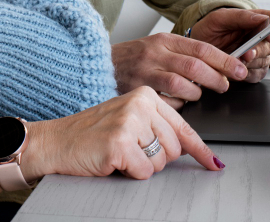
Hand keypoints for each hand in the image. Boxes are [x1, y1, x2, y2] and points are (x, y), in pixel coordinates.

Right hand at [25, 87, 223, 180]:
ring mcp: (129, 122)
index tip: (213, 163)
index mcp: (145, 95)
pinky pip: (144, 172)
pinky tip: (112, 160)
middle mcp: (140, 103)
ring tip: (119, 152)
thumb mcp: (128, 120)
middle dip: (155, 159)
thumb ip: (157, 127)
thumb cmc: (90, 133)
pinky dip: (130, 173)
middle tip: (130, 151)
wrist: (56, 141)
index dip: (200, 150)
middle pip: (174, 149)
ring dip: (141, 166)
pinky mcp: (120, 142)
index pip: (183, 127)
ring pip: (161, 162)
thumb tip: (191, 148)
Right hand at [112, 33, 248, 108]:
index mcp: (163, 40)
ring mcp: (144, 73)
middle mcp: (154, 54)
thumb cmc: (132, 59)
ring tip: (196, 95)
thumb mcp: (156, 47)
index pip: (202, 48)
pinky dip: (176, 106)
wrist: (97, 65)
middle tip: (224, 86)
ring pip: (181, 86)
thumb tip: (216, 67)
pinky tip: (176, 104)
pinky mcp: (136, 91)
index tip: (239, 69)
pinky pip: (165, 103)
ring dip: (195, 94)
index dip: (225, 60)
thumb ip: (182, 54)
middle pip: (195, 67)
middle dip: (216, 79)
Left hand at [189, 8, 269, 82]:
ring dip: (249, 63)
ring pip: (263, 62)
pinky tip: (235, 70)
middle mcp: (262, 39)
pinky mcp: (254, 70)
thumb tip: (261, 18)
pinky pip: (257, 75)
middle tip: (245, 53)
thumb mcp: (219, 18)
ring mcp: (259, 55)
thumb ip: (240, 16)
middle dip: (257, 51)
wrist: (199, 47)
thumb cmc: (210, 29)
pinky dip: (246, 74)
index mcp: (259, 22)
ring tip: (235, 60)